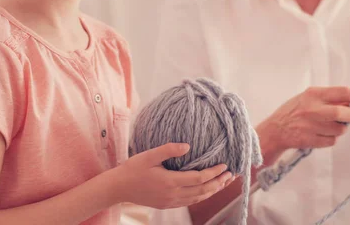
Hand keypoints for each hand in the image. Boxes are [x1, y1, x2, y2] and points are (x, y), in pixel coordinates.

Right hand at [112, 143, 233, 208]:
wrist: (118, 188)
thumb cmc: (133, 169)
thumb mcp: (149, 155)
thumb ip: (169, 150)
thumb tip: (188, 146)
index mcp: (171, 182)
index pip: (199, 178)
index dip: (214, 172)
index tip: (224, 165)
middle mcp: (173, 194)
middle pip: (203, 191)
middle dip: (219, 183)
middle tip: (231, 175)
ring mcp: (170, 202)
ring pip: (198, 199)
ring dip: (213, 191)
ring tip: (223, 183)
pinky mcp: (167, 204)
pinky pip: (189, 202)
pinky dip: (201, 196)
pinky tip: (206, 191)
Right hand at [261, 86, 349, 151]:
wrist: (276, 129)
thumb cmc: (295, 110)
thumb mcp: (309, 97)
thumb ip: (330, 98)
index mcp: (314, 94)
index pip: (343, 92)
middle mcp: (313, 109)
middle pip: (345, 112)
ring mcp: (311, 126)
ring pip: (341, 129)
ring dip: (340, 128)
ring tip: (327, 125)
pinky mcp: (311, 140)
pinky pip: (332, 140)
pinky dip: (331, 138)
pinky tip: (319, 133)